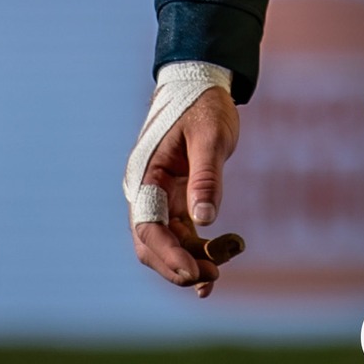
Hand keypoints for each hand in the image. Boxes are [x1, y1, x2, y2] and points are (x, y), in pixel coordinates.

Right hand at [130, 88, 241, 294]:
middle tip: (211, 280)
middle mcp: (146, 189)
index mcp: (146, 174)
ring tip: (216, 277)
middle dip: (177, 266)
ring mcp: (159, 195)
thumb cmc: (204, 105)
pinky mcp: (174, 197)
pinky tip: (211, 270)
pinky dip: (194, 251)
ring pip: (166, 242)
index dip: (168, 254)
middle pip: (151, 243)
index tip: (194, 272)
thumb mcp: (210, 136)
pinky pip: (179, 233)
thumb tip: (205, 220)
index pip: (147, 226)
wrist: (200, 83)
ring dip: (188, 262)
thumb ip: (206, 176)